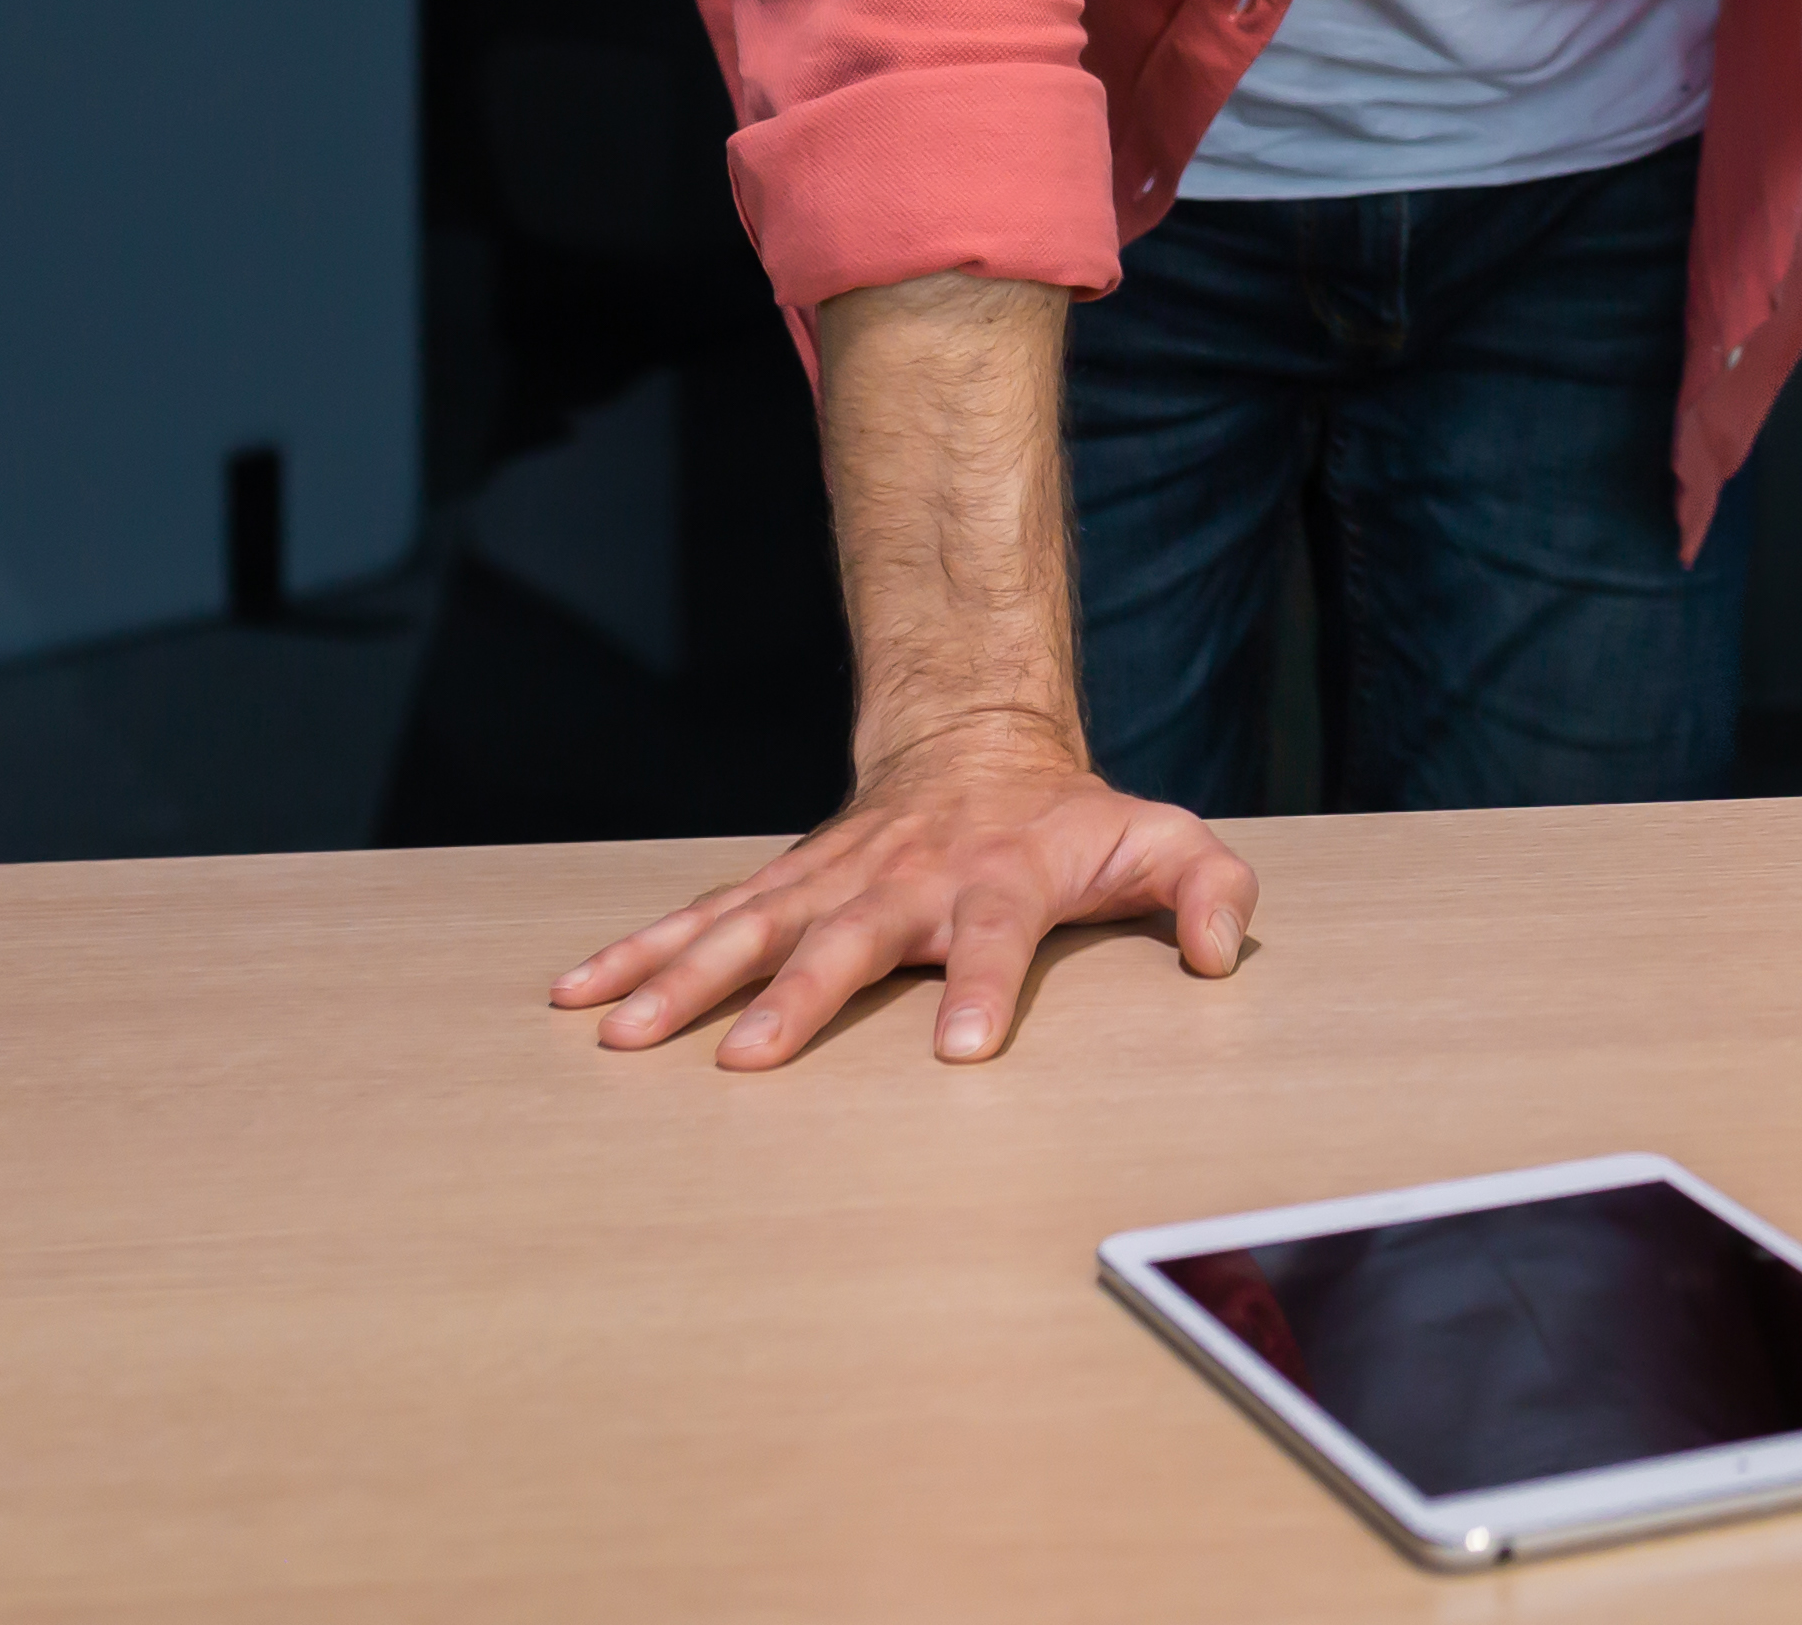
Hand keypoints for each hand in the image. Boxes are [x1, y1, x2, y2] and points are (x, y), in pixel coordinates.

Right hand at [549, 710, 1258, 1069]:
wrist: (978, 739)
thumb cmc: (1073, 819)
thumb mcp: (1162, 840)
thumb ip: (1208, 890)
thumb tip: (1222, 952)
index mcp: (998, 876)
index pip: (994, 934)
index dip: (982, 986)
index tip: (962, 1050)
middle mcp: (903, 878)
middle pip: (847, 938)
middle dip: (798, 998)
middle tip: (746, 1061)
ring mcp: (833, 878)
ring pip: (750, 926)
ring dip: (684, 978)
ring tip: (619, 1034)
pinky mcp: (786, 886)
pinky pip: (705, 917)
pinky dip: (638, 950)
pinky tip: (579, 992)